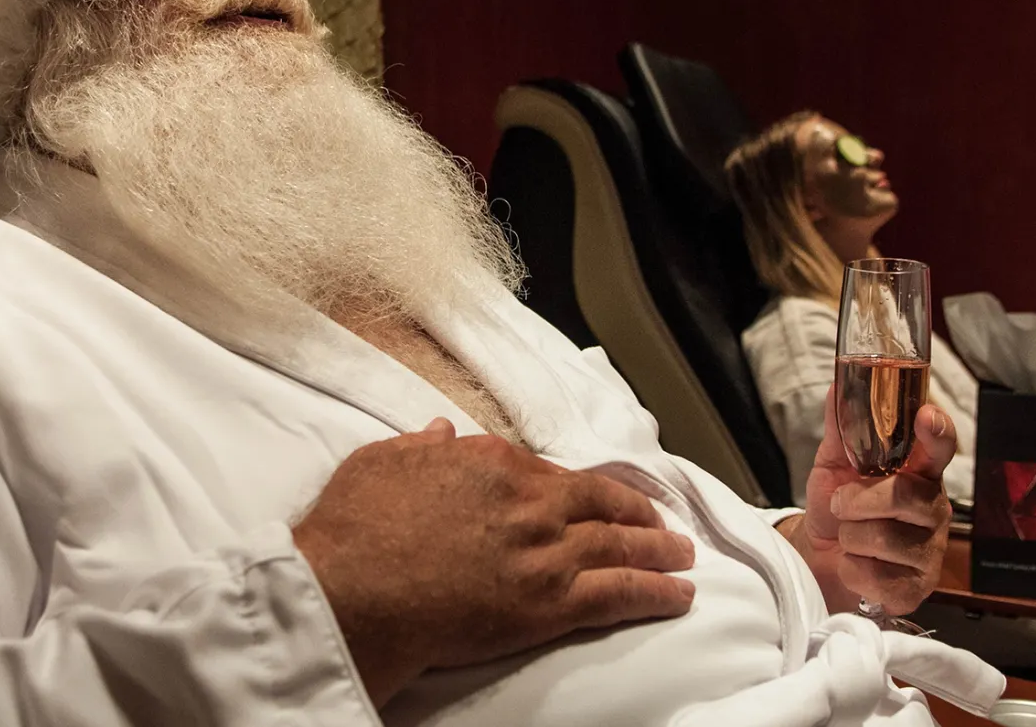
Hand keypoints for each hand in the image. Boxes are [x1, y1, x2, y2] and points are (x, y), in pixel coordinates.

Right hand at [291, 419, 696, 706]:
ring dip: (658, 549)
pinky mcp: (550, 603)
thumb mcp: (379, 464)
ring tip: (682, 556)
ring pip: (619, 544)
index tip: (586, 498)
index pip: (547, 472)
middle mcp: (530, 500)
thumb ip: (418, 447)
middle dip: (636, 512)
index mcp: (492, 462)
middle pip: (600, 502)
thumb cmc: (352, 530)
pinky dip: (656, 592)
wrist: (352, 591)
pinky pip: (619, 592)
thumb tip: (439, 432)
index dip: (573, 489)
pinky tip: (680, 594)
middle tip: (659, 523)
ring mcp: (545, 551)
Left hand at [782, 394, 953, 616]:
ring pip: (883, 538)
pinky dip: (852, 570)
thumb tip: (836, 386)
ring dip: (850, 537)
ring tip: (850, 538)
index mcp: (919, 472)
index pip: (940, 447)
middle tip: (842, 505)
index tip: (926, 416)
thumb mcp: (833, 465)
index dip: (937, 431)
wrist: (820, 560)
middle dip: (858, 500)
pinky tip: (856, 566)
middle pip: (904, 495)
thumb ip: (841, 429)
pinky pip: (877, 576)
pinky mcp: (916, 588)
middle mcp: (933, 508)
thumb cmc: (837, 509)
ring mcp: (929, 551)